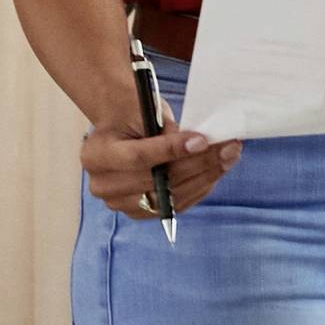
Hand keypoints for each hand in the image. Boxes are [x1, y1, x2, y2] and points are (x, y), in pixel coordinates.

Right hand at [82, 117, 241, 220]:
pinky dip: (200, 188)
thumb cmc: (132, 115)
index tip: (202, 140)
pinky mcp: (141, 213)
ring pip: (171, 197)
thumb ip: (163, 129)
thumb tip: (199, 144)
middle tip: (228, 147)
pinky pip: (176, 205)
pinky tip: (216, 170)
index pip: (138, 157)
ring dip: (205, 177)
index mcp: (96, 155)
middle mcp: (103, 186)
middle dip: (198, 163)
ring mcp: (121, 204)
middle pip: (157, 181)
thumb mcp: (142, 111)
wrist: (121, 130)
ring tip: (229, 156)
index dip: (171, 150)